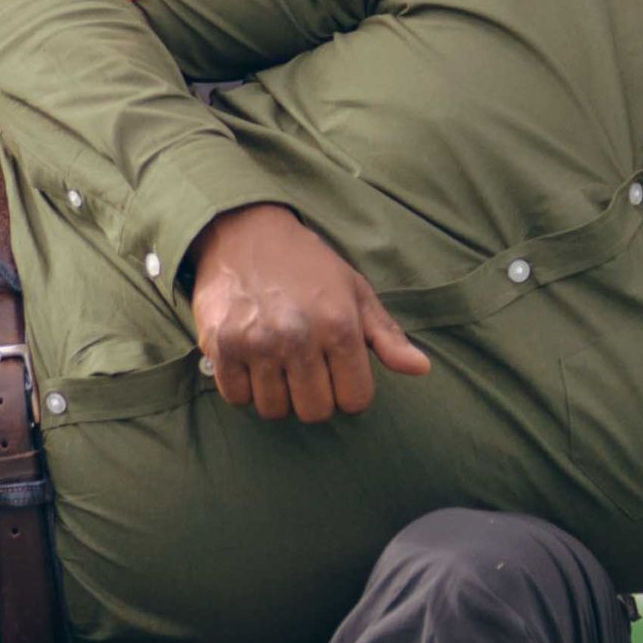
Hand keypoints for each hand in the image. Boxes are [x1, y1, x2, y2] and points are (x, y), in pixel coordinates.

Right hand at [184, 203, 424, 424]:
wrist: (244, 231)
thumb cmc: (306, 265)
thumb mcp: (355, 291)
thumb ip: (387, 336)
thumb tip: (422, 369)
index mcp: (338, 325)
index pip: (355, 400)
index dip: (348, 391)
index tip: (336, 372)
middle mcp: (298, 337)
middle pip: (315, 411)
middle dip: (313, 396)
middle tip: (304, 368)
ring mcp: (256, 342)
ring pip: (274, 410)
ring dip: (277, 394)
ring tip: (275, 362)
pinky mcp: (221, 344)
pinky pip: (237, 397)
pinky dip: (244, 387)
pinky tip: (249, 360)